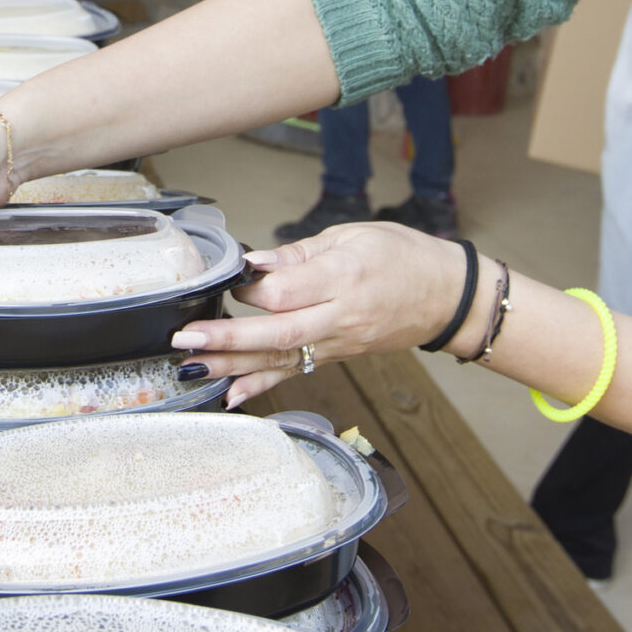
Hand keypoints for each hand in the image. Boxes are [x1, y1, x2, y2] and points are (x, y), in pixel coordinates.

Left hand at [169, 221, 468, 407]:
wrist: (445, 296)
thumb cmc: (402, 257)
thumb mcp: (354, 236)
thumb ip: (301, 253)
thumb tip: (256, 262)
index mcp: (344, 278)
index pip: (288, 291)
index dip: (253, 288)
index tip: (228, 278)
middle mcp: (341, 317)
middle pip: (278, 333)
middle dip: (228, 338)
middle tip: (186, 339)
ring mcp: (339, 343)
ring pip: (281, 359)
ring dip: (234, 366)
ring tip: (193, 368)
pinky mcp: (337, 356)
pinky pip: (295, 372)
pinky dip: (262, 385)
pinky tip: (231, 395)